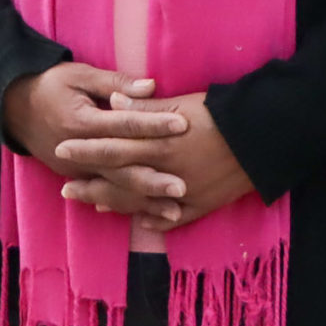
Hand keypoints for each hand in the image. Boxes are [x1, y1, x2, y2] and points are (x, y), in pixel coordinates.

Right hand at [3, 65, 190, 225]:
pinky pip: (103, 193)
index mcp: (81, 121)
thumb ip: (114, 82)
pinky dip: (127, 205)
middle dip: (153, 180)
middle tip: (183, 188)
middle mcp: (78, 151)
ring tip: (174, 212)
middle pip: (120, 167)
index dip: (153, 124)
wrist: (13, 107)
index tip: (183, 125)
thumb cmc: (50, 85)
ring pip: (114, 188)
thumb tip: (150, 87)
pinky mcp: (73, 177)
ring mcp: (74, 168)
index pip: (124, 124)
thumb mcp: (78, 75)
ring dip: (144, 201)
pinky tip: (149, 215)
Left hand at [53, 90, 255, 231]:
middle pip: (121, 182)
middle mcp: (167, 173)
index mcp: (158, 144)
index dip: (85, 151)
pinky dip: (156, 220)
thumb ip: (142, 109)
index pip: (112, 148)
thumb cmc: (220, 113)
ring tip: (96, 205)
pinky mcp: (206, 205)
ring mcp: (186, 193)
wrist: (265, 138)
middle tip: (66, 190)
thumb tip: (111, 103)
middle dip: (91, 186)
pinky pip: (175, 219)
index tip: (61, 151)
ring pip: (143, 204)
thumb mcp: (178, 104)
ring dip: (117, 204)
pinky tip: (141, 223)